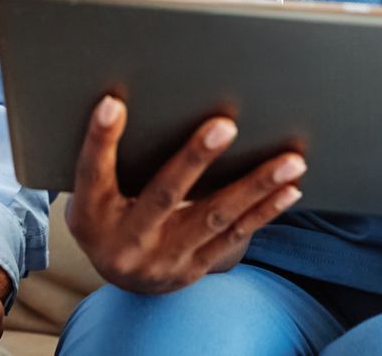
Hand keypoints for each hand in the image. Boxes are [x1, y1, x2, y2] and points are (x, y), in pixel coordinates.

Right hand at [64, 95, 304, 294]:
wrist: (122, 278)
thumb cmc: (108, 213)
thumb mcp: (92, 192)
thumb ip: (107, 158)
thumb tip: (125, 102)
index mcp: (92, 215)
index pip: (92, 174)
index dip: (101, 140)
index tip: (113, 104)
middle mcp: (127, 241)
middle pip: (164, 195)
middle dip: (195, 159)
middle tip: (226, 125)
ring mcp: (164, 259)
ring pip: (214, 218)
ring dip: (254, 187)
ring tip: (289, 161)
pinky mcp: (194, 268)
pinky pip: (234, 236)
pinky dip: (264, 211)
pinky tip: (289, 189)